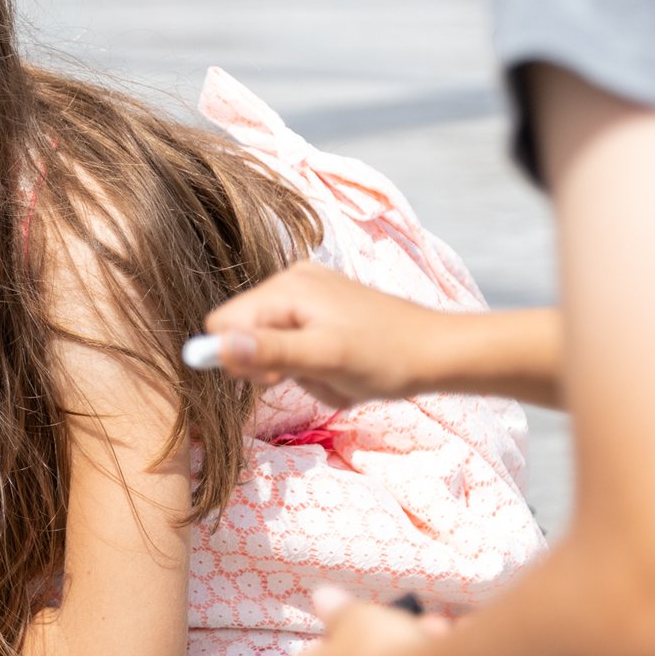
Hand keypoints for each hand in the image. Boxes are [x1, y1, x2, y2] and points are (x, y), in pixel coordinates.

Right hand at [202, 261, 442, 408]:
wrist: (438, 352)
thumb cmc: (386, 356)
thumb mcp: (325, 358)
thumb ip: (269, 351)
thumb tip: (216, 346)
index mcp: (286, 287)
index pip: (222, 324)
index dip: (239, 356)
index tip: (277, 375)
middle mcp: (291, 281)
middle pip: (244, 332)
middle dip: (271, 364)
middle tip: (310, 373)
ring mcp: (308, 292)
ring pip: (269, 341)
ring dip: (294, 368)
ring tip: (331, 370)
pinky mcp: (322, 306)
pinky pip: (292, 339)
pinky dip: (309, 360)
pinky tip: (338, 363)